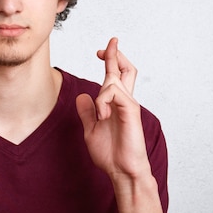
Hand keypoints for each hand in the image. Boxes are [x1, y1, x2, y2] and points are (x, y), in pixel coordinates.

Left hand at [76, 38, 150, 179]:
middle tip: (110, 42)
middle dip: (115, 54)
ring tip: (100, 116)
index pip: (115, 76)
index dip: (110, 60)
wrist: (121, 170)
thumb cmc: (110, 153)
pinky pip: (114, 94)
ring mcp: (129, 105)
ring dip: (101, 93)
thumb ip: (87, 113)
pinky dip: (103, 102)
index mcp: (116, 104)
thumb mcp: (91, 129)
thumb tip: (82, 97)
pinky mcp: (131, 111)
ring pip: (112, 80)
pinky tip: (103, 116)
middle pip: (124, 69)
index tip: (100, 51)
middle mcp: (125, 101)